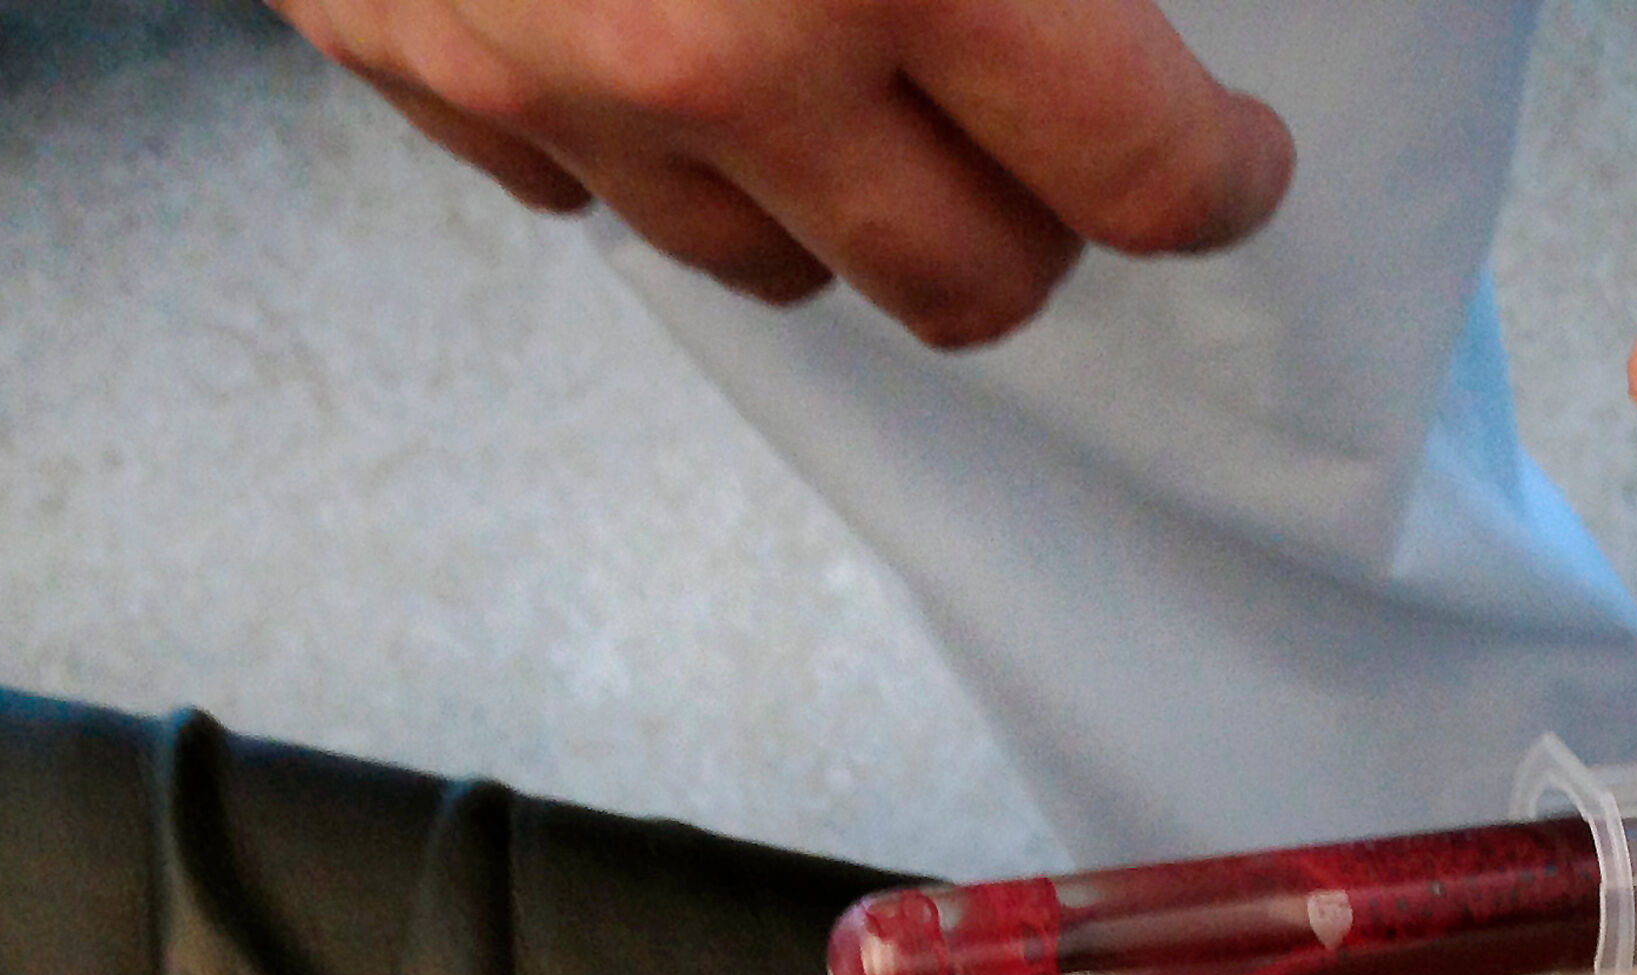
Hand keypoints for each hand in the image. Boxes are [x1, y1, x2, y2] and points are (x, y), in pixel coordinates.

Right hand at [263, 0, 1295, 348]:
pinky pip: (580, 187)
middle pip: (962, 284)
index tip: (1230, 151)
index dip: (1216, 175)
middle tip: (1056, 132)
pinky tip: (678, 27)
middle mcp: (722, 51)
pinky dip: (650, 137)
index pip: (1139, 180)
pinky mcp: (406, 49)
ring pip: (770, 265)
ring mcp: (546, 71)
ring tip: (867, 77)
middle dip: (1039, 220)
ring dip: (844, 196)